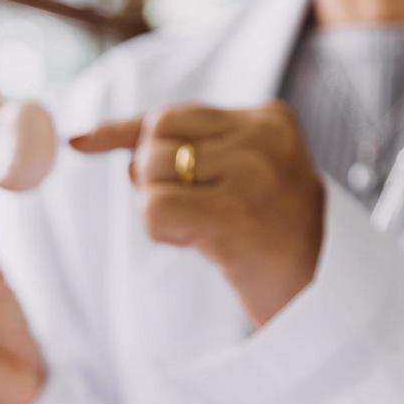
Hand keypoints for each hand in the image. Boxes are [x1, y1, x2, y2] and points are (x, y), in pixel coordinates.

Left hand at [69, 101, 324, 326]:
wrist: (321, 289)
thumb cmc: (271, 234)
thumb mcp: (235, 174)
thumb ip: (182, 148)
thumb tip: (88, 137)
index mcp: (268, 119)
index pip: (172, 114)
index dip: (128, 134)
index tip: (82, 141)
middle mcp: (261, 138)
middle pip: (156, 137)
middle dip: (151, 176)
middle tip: (187, 208)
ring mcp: (250, 173)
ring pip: (151, 172)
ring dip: (159, 206)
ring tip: (202, 227)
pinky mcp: (232, 213)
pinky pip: (155, 211)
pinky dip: (162, 232)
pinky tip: (199, 243)